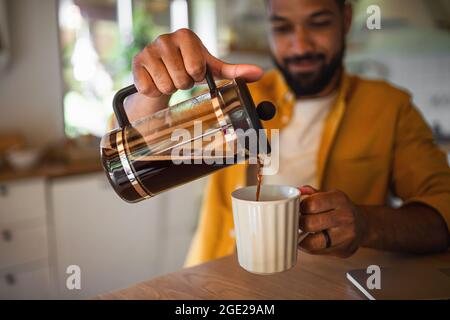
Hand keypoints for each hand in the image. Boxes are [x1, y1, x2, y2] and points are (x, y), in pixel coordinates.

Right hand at [132, 28, 263, 96]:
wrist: (161, 71)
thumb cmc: (188, 66)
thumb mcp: (211, 68)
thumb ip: (234, 71)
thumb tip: (259, 73)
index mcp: (186, 36)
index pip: (197, 68)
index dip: (196, 76)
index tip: (193, 71)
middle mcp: (165, 39)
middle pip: (182, 79)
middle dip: (183, 84)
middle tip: (180, 76)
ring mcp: (149, 50)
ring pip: (166, 86)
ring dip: (169, 88)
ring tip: (168, 78)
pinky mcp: (136, 64)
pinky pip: (149, 89)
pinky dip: (154, 92)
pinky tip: (154, 81)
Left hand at [297, 185, 367, 257]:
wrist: (364, 225)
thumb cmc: (339, 209)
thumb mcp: (329, 196)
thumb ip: (311, 193)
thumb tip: (296, 190)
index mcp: (339, 199)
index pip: (311, 204)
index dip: (299, 207)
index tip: (297, 209)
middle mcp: (345, 217)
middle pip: (310, 224)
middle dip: (299, 224)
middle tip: (297, 222)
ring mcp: (346, 235)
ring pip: (312, 242)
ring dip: (301, 238)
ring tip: (300, 233)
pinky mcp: (343, 251)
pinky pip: (317, 252)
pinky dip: (308, 247)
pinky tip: (309, 240)